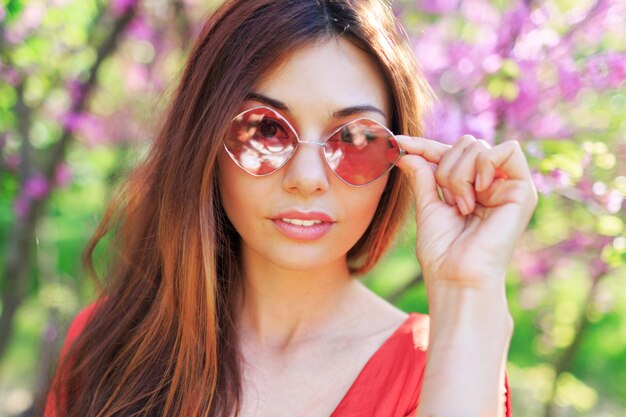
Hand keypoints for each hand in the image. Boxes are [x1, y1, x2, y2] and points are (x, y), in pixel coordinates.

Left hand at [394, 134, 537, 293]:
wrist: (456, 277)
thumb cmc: (442, 252)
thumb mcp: (427, 207)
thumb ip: (422, 176)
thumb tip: (406, 151)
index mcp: (471, 188)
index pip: (449, 153)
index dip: (423, 145)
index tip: (398, 143)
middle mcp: (492, 184)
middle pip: (466, 144)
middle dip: (446, 168)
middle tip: (449, 201)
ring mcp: (509, 187)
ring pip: (479, 147)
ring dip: (459, 175)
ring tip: (462, 207)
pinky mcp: (524, 191)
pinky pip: (507, 150)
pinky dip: (484, 165)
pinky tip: (478, 191)